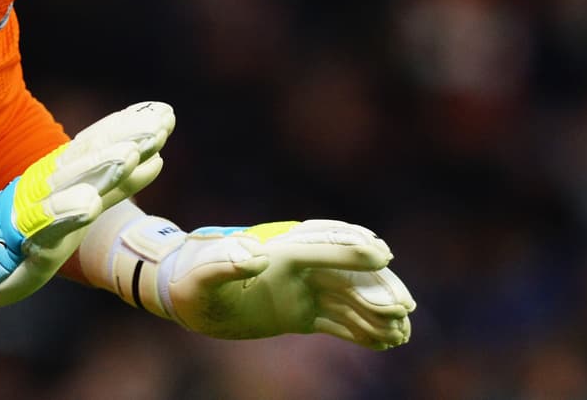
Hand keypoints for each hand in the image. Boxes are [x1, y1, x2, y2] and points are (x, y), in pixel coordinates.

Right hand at [0, 101, 174, 333]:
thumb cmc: (38, 229)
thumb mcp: (85, 203)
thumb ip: (120, 183)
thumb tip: (158, 157)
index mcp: (67, 171)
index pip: (102, 142)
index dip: (131, 126)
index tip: (165, 113)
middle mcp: (52, 181)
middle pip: (92, 155)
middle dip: (125, 138)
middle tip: (159, 125)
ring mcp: (39, 207)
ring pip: (72, 181)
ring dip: (101, 166)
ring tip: (131, 154)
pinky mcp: (28, 237)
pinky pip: (48, 222)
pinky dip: (67, 211)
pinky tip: (89, 205)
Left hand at [86, 213, 414, 349]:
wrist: (182, 293)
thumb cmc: (188, 281)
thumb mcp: (199, 276)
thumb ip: (223, 264)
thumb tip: (253, 255)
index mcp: (275, 251)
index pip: (319, 245)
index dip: (349, 249)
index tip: (381, 253)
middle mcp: (293, 266)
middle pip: (344, 270)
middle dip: (375, 284)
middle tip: (403, 306)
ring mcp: (299, 288)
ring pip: (347, 295)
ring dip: (375, 308)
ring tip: (404, 328)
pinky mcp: (298, 311)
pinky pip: (337, 320)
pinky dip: (362, 330)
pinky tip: (387, 341)